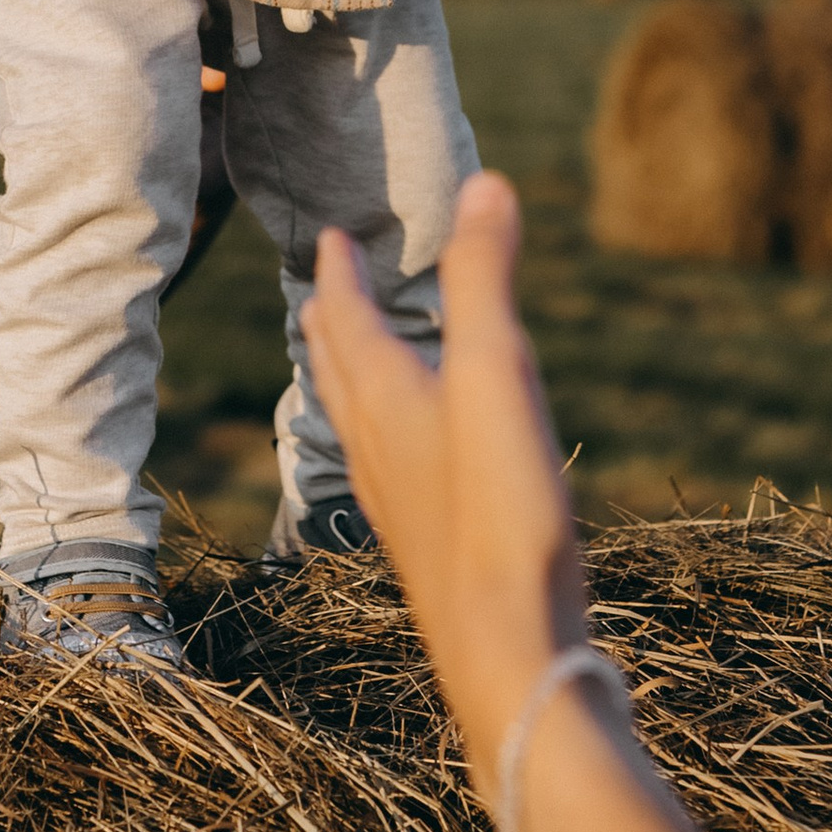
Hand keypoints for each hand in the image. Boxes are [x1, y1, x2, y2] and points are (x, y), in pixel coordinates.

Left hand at [301, 174, 588, 774]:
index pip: (345, 320)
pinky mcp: (431, 548)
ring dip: (352, 380)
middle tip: (324, 293)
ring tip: (359, 365)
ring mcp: (400, 505)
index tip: (327, 239)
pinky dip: (391, 435)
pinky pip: (393, 470)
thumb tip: (485, 180)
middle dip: (332, 325)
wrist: (507, 651)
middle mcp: (377, 451)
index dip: (338, 276)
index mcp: (384, 401)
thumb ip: (486, 278)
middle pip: (338, 372)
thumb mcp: (497, 374)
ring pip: (359, 424)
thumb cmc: (498, 511)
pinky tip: (420, 462)